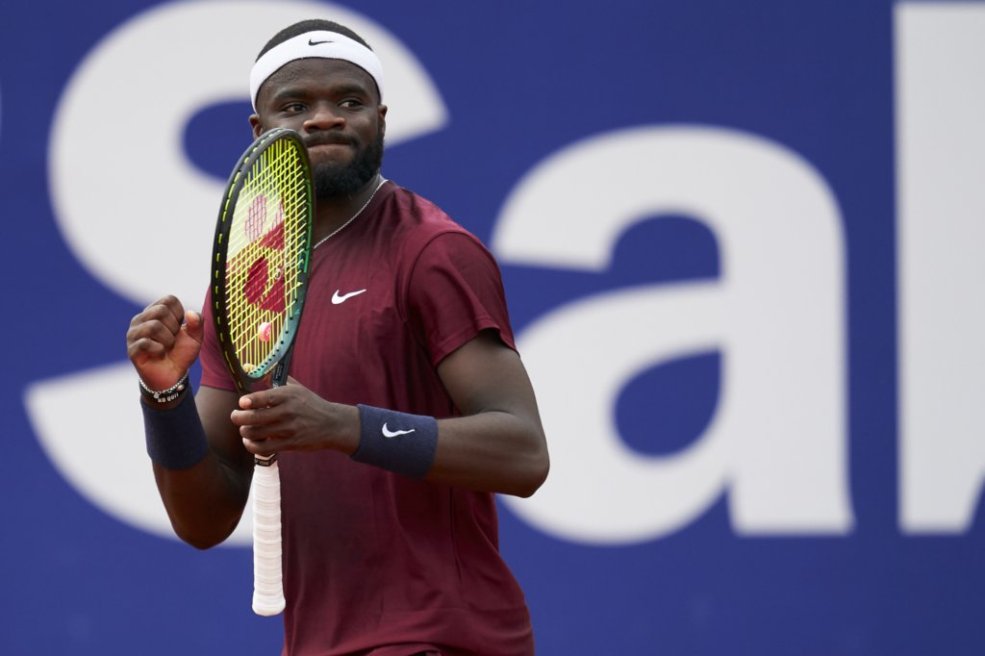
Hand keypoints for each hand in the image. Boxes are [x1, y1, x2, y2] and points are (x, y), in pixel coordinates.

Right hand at [126, 295, 202, 389]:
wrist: (173, 375)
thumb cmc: (181, 352)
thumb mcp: (195, 337)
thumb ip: (197, 323)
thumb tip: (190, 313)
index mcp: (155, 311)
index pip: (169, 300)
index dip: (180, 314)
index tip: (178, 328)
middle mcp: (141, 319)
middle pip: (160, 310)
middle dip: (174, 327)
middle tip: (172, 339)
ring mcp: (133, 333)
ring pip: (153, 326)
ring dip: (168, 339)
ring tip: (166, 347)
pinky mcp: (131, 349)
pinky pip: (146, 343)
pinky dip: (159, 350)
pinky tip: (159, 353)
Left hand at [230, 377, 358, 456]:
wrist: (331, 425)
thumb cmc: (311, 405)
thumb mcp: (297, 389)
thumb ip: (277, 381)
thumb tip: (254, 369)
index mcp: (288, 395)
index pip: (262, 398)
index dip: (247, 401)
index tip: (242, 403)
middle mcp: (286, 412)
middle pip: (252, 417)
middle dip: (237, 417)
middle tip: (236, 416)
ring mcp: (287, 429)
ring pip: (254, 433)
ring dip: (244, 432)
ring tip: (244, 429)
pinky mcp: (288, 444)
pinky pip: (262, 448)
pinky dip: (251, 445)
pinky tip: (250, 441)